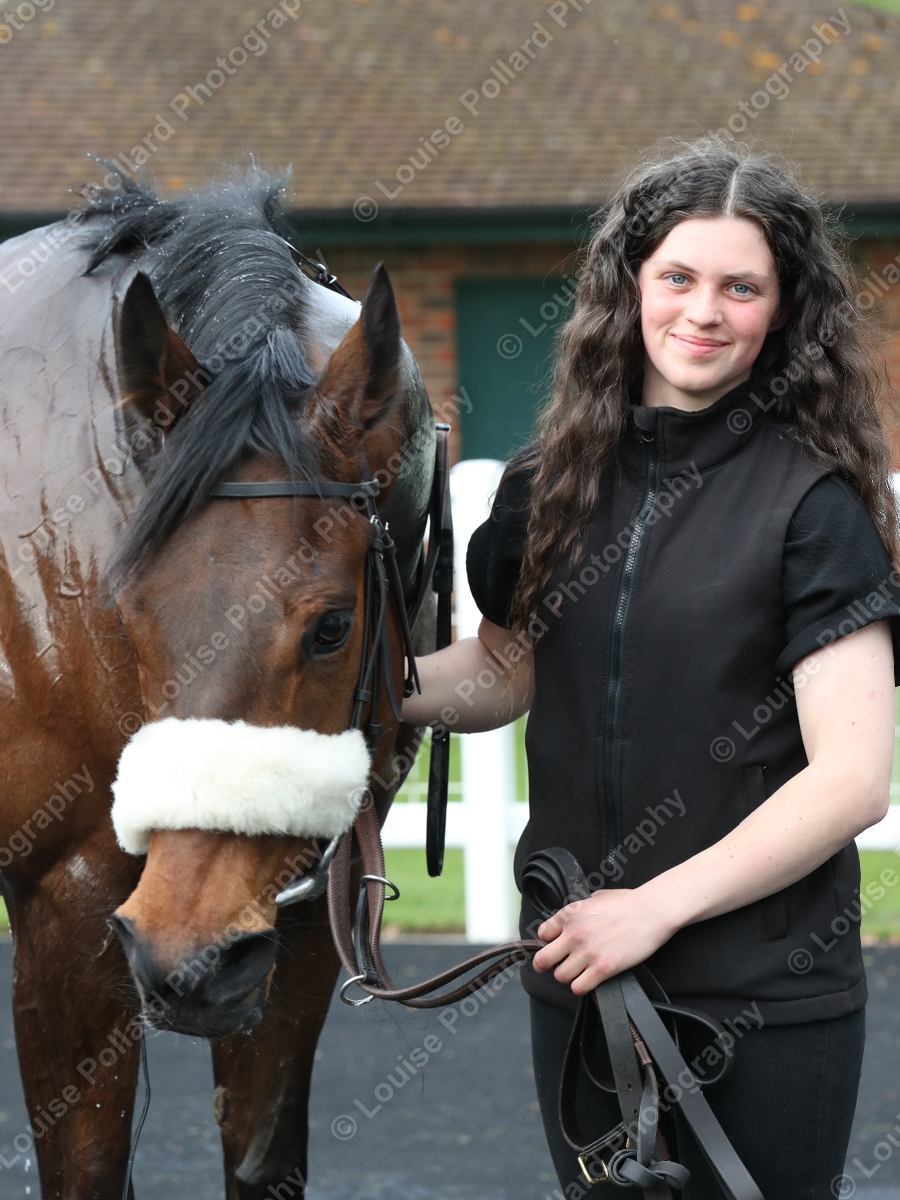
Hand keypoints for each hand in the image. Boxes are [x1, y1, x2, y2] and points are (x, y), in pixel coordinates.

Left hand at [533, 886, 675, 994]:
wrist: (652, 912)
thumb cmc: (628, 902)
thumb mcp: (596, 898)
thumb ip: (581, 909)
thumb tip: (575, 918)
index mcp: (570, 914)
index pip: (542, 934)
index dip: (548, 942)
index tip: (555, 946)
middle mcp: (574, 933)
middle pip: (543, 960)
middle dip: (546, 965)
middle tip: (555, 966)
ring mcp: (587, 952)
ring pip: (560, 977)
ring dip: (568, 976)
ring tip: (579, 972)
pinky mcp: (603, 969)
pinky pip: (578, 987)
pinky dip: (581, 987)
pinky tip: (589, 980)